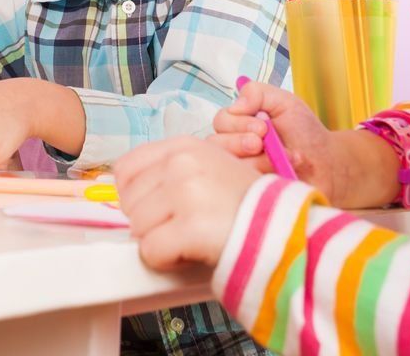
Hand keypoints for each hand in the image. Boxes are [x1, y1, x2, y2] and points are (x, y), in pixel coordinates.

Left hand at [115, 137, 263, 269]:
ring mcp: (186, 191)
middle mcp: (181, 163)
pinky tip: (190, 254)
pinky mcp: (191, 225)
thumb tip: (129, 198)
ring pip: (137, 228)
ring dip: (159, 242)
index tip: (152, 210)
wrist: (283, 228)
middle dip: (149, 223)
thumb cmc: (246, 205)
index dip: (132, 195)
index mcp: (183, 146)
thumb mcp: (209, 168)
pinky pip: (151, 251)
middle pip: (129, 202)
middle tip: (181, 228)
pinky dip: (166, 261)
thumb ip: (171, 173)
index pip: (126, 168)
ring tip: (190, 239)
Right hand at [212, 80, 396, 207]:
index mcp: (239, 125)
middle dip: (238, 141)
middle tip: (261, 142)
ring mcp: (242, 171)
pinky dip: (261, 177)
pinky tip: (279, 174)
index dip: (238, 123)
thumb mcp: (285, 102)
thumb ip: (258, 93)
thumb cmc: (306, 133)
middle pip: (214, 144)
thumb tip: (235, 104)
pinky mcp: (251, 191)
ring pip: (228, 166)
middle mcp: (235, 147)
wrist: (328, 164)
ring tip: (278, 160)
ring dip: (255, 161)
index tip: (263, 127)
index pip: (221, 120)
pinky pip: (241, 187)